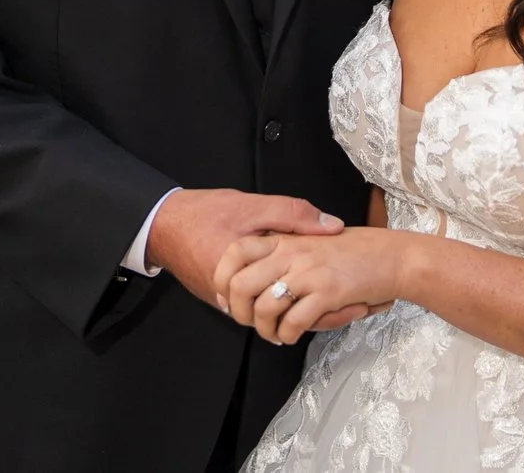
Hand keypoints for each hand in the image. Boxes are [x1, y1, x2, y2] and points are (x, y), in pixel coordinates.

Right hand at [146, 188, 344, 311]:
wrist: (164, 225)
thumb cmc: (206, 213)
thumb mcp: (253, 206)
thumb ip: (294, 215)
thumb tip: (333, 226)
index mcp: (251, 275)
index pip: (296, 302)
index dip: (329, 304)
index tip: (359, 302)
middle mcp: (237, 298)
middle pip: (286, 318)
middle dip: (320, 315)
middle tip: (356, 309)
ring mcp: (227, 303)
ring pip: (272, 317)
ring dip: (299, 311)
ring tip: (332, 304)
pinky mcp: (222, 302)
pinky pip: (258, 310)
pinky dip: (279, 303)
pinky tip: (296, 292)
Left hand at [215, 229, 416, 344]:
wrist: (392, 257)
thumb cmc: (354, 253)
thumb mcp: (312, 242)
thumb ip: (284, 254)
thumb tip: (254, 277)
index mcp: (286, 238)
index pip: (236, 251)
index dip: (223, 277)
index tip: (226, 297)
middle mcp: (292, 252)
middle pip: (241, 284)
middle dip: (239, 311)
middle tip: (250, 322)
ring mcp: (309, 271)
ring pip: (265, 307)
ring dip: (265, 329)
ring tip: (274, 334)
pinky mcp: (327, 292)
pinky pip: (293, 321)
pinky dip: (287, 334)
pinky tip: (292, 335)